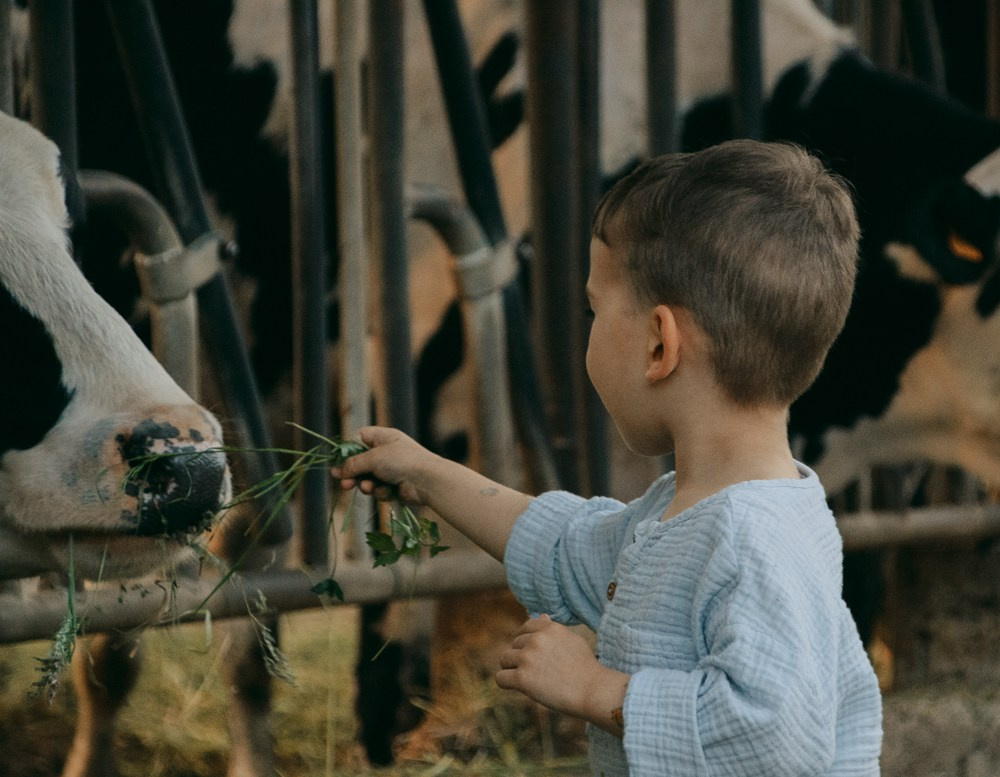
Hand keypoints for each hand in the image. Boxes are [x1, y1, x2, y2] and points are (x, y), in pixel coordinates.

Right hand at [331, 426, 436, 506]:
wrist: (427, 480)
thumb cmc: (401, 461)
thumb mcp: (373, 458)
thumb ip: (353, 464)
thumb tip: (336, 470)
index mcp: (384, 437)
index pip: (360, 438)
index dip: (348, 449)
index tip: (338, 460)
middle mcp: (387, 452)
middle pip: (361, 462)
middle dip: (352, 473)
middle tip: (343, 482)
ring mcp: (392, 470)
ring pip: (369, 478)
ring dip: (366, 484)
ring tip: (366, 487)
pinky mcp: (395, 486)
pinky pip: (380, 489)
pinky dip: (381, 491)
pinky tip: (386, 491)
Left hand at [495, 615, 628, 733]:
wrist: (593, 691)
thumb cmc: (586, 668)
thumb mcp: (572, 640)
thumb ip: (553, 628)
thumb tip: (542, 615)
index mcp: (549, 628)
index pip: (525, 628)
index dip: (526, 642)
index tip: (533, 654)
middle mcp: (536, 639)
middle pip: (514, 644)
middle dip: (521, 657)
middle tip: (537, 672)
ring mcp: (528, 658)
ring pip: (504, 659)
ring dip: (512, 669)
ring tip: (528, 680)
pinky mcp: (522, 678)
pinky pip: (500, 678)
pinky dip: (505, 683)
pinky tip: (516, 687)